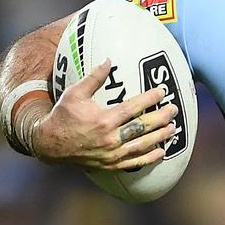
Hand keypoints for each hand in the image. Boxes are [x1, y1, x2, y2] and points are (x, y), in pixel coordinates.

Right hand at [32, 59, 177, 169]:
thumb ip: (94, 77)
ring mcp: (111, 153)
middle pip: (143, 127)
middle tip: (174, 109)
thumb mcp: (75, 94)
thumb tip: (109, 60)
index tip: (162, 90)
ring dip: (160, 137)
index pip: (133, 108)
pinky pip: (134, 163)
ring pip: (142, 145)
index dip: (150, 98)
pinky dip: (149, 158)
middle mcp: (110, 138)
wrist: (50, 145)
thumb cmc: (63, 116)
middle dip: (161, 117)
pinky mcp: (110, 164)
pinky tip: (162, 152)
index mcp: (104, 120)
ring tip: (174, 128)